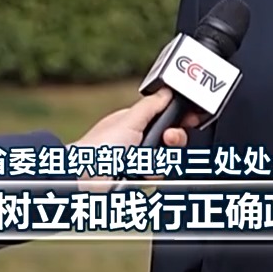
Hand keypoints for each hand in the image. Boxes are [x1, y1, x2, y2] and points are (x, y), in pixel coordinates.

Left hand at [68, 89, 203, 190]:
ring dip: (161, 159)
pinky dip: (152, 175)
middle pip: (172, 139)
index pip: (166, 117)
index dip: (180, 118)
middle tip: (168, 138)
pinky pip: (158, 177)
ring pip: (168, 159)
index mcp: (135, 123)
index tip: (190, 118)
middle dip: (174, 138)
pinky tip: (142, 173)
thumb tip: (167, 91)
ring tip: (147, 160)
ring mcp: (138, 162)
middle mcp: (138, 141)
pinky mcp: (138, 180)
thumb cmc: (97, 147)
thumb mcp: (129, 120)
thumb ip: (151, 105)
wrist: (82, 180)